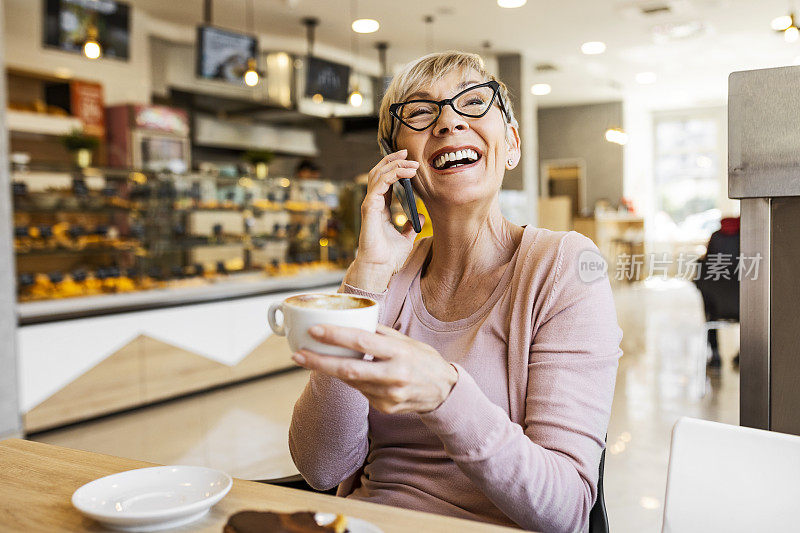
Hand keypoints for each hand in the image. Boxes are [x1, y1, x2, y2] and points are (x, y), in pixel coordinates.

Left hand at [292, 324, 456, 413]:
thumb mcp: (405, 341)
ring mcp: (389, 395)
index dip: (335, 336)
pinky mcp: (385, 408)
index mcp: (399, 352)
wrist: (444, 391)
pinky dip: (351, 381)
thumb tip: (351, 321)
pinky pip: (360, 392)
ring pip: (350, 382)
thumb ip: (379, 333)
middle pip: (349, 369)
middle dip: (319, 362)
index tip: (314, 330)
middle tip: (297, 354)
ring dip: (331, 371)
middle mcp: (394, 375)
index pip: (362, 342)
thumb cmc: (422, 360)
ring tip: (314, 359)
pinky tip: (348, 373)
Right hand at [346, 149, 424, 291]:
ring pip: (378, 174)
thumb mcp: (405, 239)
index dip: (395, 168)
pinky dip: (392, 174)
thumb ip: (410, 227)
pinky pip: (379, 184)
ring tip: (409, 161)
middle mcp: (373, 203)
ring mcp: (370, 204)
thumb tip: (420, 216)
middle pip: (379, 172)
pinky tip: (405, 172)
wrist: (380, 268)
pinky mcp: (369, 207)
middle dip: (392, 159)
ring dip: (394, 164)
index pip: (385, 181)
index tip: (410, 162)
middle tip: (407, 152)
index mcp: (380, 208)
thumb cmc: (388, 257)